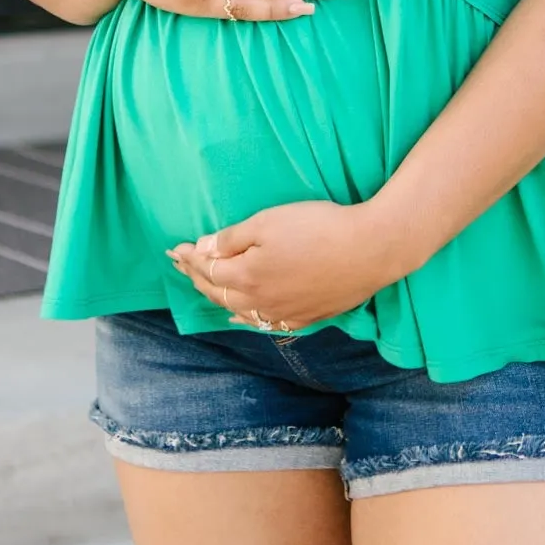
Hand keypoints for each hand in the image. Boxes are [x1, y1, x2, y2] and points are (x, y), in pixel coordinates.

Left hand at [166, 199, 396, 330]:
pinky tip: (241, 316)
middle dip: (197, 277)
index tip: (175, 248)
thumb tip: (202, 250)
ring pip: (239, 311)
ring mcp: (283, 314)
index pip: (208, 269)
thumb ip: (232, 239)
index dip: (190, 257)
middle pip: (219, 292)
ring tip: (203, 288)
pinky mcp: (306, 318)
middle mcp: (260, 302)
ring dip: (218, 297)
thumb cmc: (318, 228)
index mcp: (246, 277)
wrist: (370, 250)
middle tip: (181, 265)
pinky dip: (245, 317)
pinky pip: (264, 322)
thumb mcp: (268, 222)